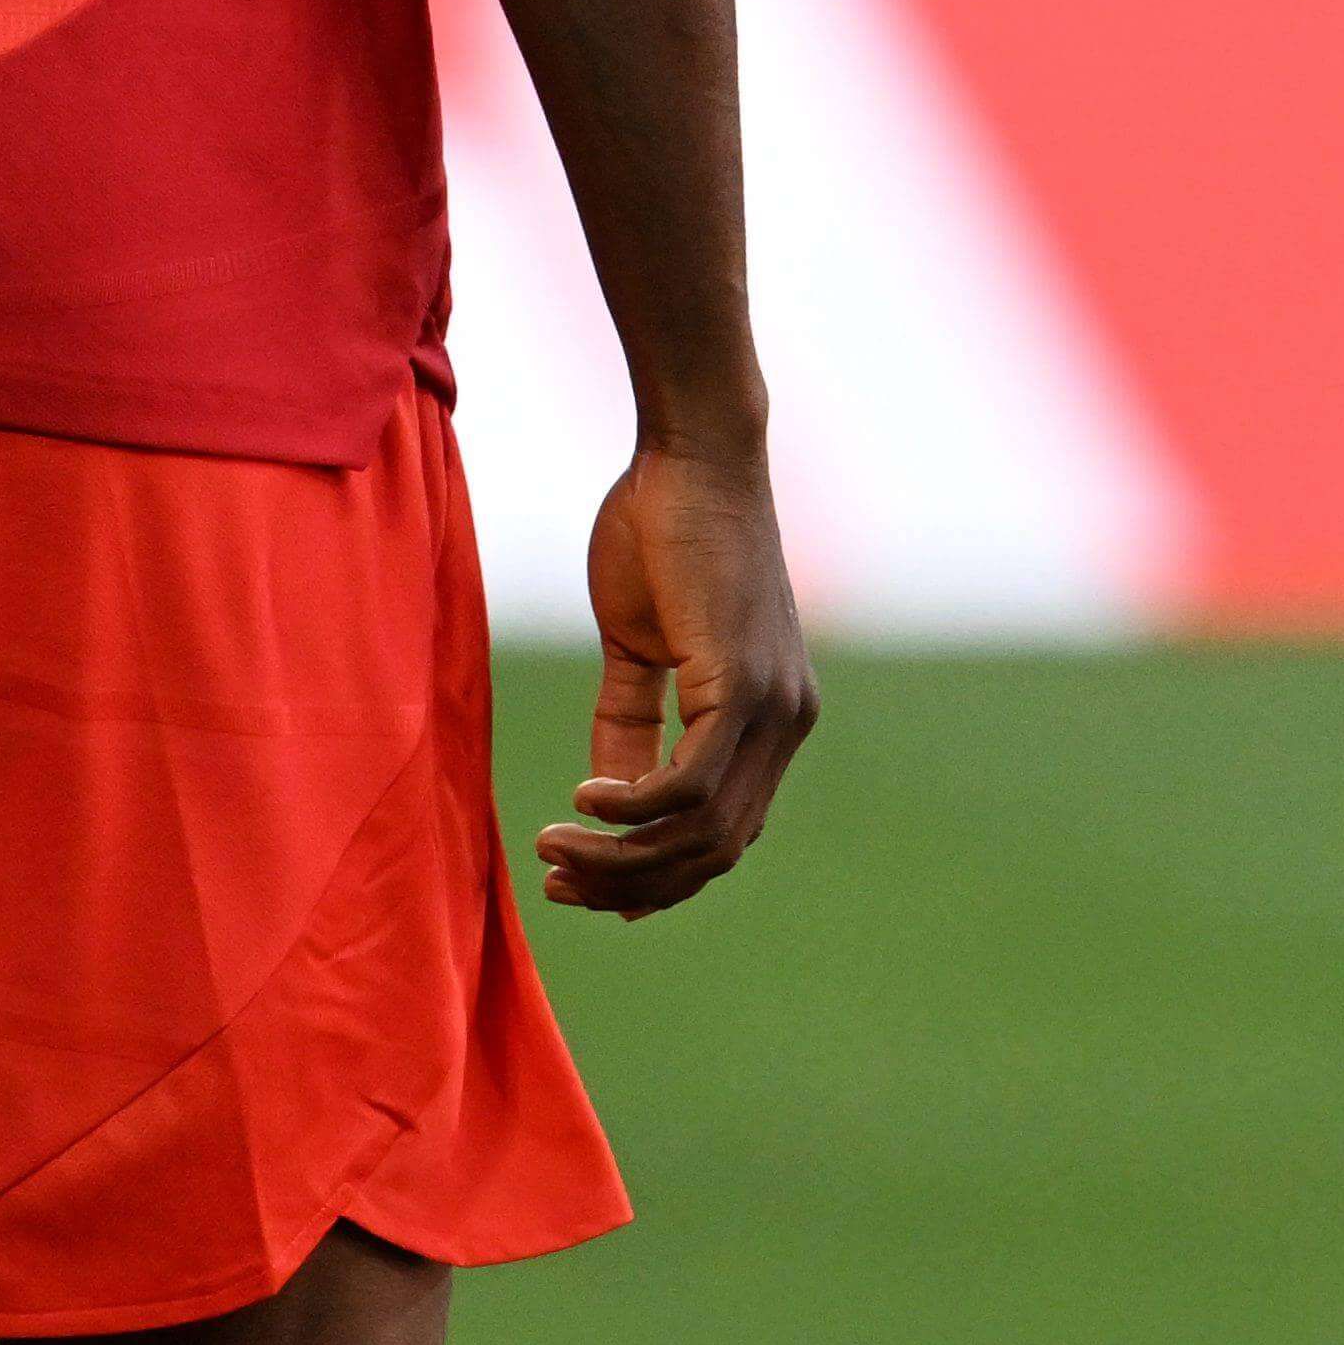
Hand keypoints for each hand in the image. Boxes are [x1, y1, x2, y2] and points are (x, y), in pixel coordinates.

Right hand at [535, 440, 812, 917]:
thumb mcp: (641, 646)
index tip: (592, 890)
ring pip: (701, 830)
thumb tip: (604, 799)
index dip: (660, 877)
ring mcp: (773, 707)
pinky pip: (690, 783)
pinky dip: (634, 806)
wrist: (693, 454)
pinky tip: (585, 800)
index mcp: (771, 719)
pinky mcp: (744, 684)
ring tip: (556, 850)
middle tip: (556, 882)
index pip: (725, 833)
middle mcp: (787, 723)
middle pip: (714, 849)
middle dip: (630, 882)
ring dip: (620, 855)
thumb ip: (631, 721)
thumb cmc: (663, 533)